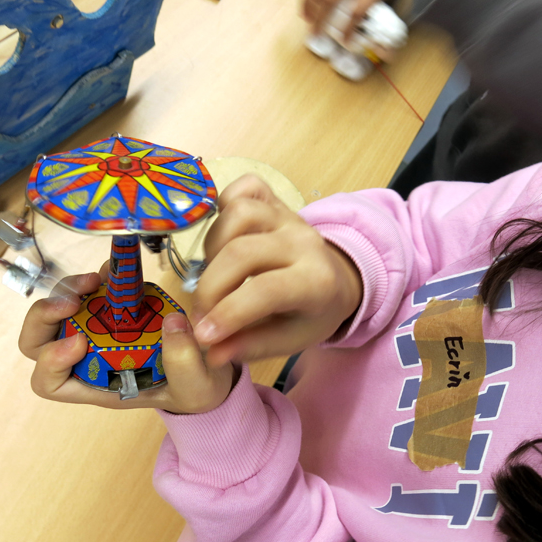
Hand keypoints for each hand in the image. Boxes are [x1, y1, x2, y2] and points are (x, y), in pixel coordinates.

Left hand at [19, 270, 234, 413]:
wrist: (208, 371)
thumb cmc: (191, 388)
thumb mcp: (195, 386)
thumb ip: (184, 362)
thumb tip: (173, 324)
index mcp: (97, 384)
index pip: (48, 382)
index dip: (51, 361)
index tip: (80, 341)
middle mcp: (88, 357)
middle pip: (37, 341)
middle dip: (45, 317)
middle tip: (73, 303)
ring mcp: (98, 328)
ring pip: (58, 308)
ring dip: (70, 289)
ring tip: (98, 279)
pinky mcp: (116, 306)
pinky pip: (92, 287)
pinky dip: (100, 275)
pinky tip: (117, 270)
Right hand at [191, 174, 363, 367]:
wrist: (339, 276)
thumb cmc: (312, 312)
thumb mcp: (292, 340)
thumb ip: (251, 346)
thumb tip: (208, 353)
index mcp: (316, 281)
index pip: (264, 291)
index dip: (227, 313)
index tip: (202, 336)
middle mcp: (302, 242)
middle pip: (242, 252)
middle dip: (211, 287)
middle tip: (202, 312)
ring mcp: (288, 216)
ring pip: (240, 213)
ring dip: (213, 246)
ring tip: (215, 274)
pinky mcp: (276, 200)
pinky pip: (245, 188)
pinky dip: (224, 206)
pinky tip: (224, 237)